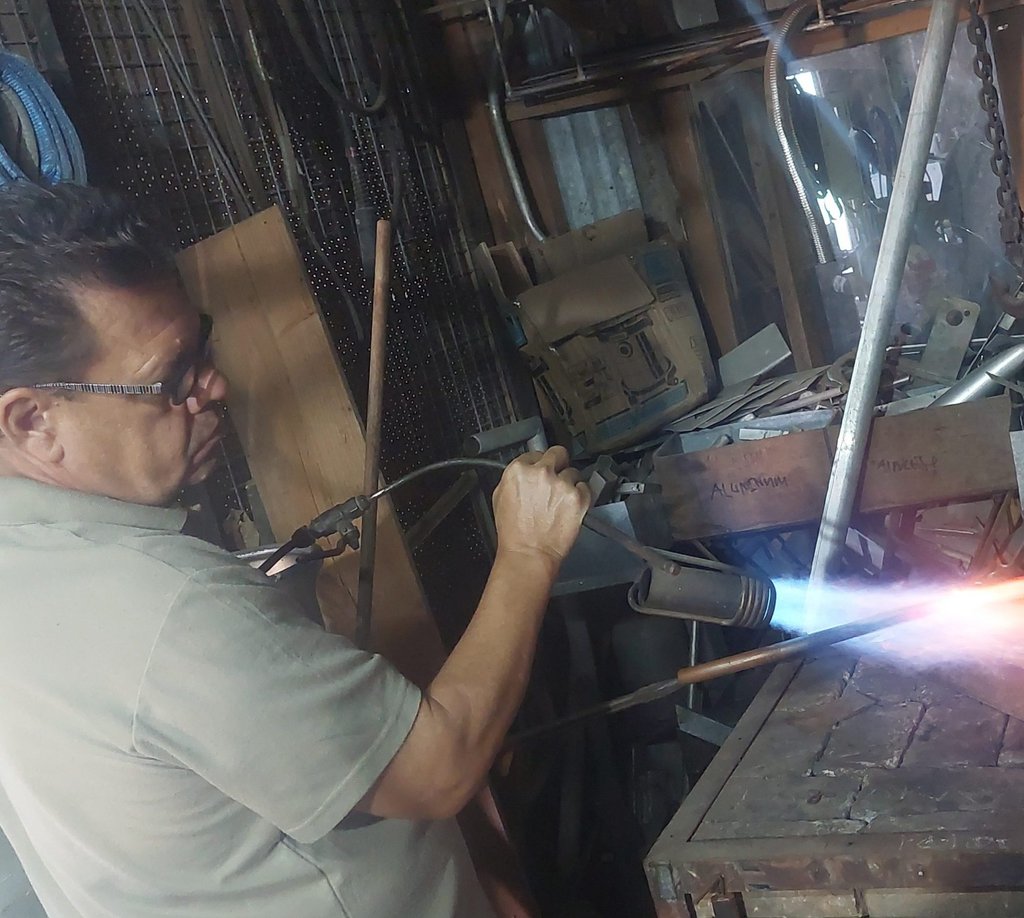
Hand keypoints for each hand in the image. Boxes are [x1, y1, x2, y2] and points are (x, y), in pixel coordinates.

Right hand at [492, 446, 591, 570]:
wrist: (529, 554)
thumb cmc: (513, 533)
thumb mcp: (499, 497)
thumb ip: (514, 478)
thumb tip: (525, 471)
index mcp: (518, 470)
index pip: (535, 453)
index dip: (539, 464)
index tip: (542, 471)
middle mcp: (541, 472)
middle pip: (558, 453)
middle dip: (558, 464)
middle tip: (556, 480)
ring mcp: (562, 484)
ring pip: (573, 472)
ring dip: (569, 484)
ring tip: (560, 502)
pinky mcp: (578, 497)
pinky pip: (585, 488)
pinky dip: (581, 496)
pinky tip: (569, 507)